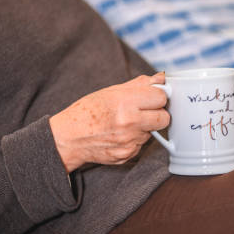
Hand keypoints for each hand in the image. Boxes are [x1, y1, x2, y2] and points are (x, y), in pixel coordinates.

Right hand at [49, 73, 169, 172]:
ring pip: (153, 132)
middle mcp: (129, 123)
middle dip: (158, 113)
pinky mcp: (128, 154)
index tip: (152, 97)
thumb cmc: (87, 112)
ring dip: (145, 127)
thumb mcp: (111, 92)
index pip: (161, 97)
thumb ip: (139, 85)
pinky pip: (142, 144)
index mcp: (125, 103)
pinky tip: (120, 134)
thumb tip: (161, 78)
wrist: (68, 138)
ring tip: (125, 123)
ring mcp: (130, 141)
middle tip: (145, 111)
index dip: (158, 96)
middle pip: (164, 118)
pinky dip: (135, 139)